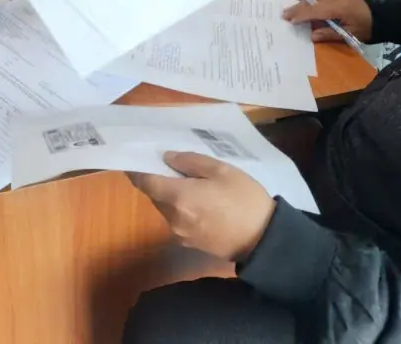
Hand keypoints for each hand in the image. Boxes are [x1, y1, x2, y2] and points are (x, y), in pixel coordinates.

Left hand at [129, 152, 274, 261]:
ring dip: (170, 195)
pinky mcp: (190, 243)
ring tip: (190, 182)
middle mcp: (173, 217)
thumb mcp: (222, 171)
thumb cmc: (244, 200)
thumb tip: (167, 158)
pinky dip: (180, 208)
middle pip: (154, 195)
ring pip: (165, 208)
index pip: (145, 181)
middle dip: (158, 180)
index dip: (138, 169)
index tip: (137, 157)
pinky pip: (177, 220)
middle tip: (169, 165)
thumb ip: (191, 162)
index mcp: (178, 197)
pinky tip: (199, 202)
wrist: (263, 240)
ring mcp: (180, 233)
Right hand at [283, 0, 373, 43]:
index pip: (315, 10)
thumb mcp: (350, 34)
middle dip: (298, 7)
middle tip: (284, 14)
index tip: (289, 19)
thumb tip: (312, 35)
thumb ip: (330, 34)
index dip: (301, 14)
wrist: (383, 18)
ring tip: (293, 10)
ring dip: (304, 2)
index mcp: (340, 8)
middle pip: (313, 0)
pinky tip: (307, 6)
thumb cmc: (367, 29)